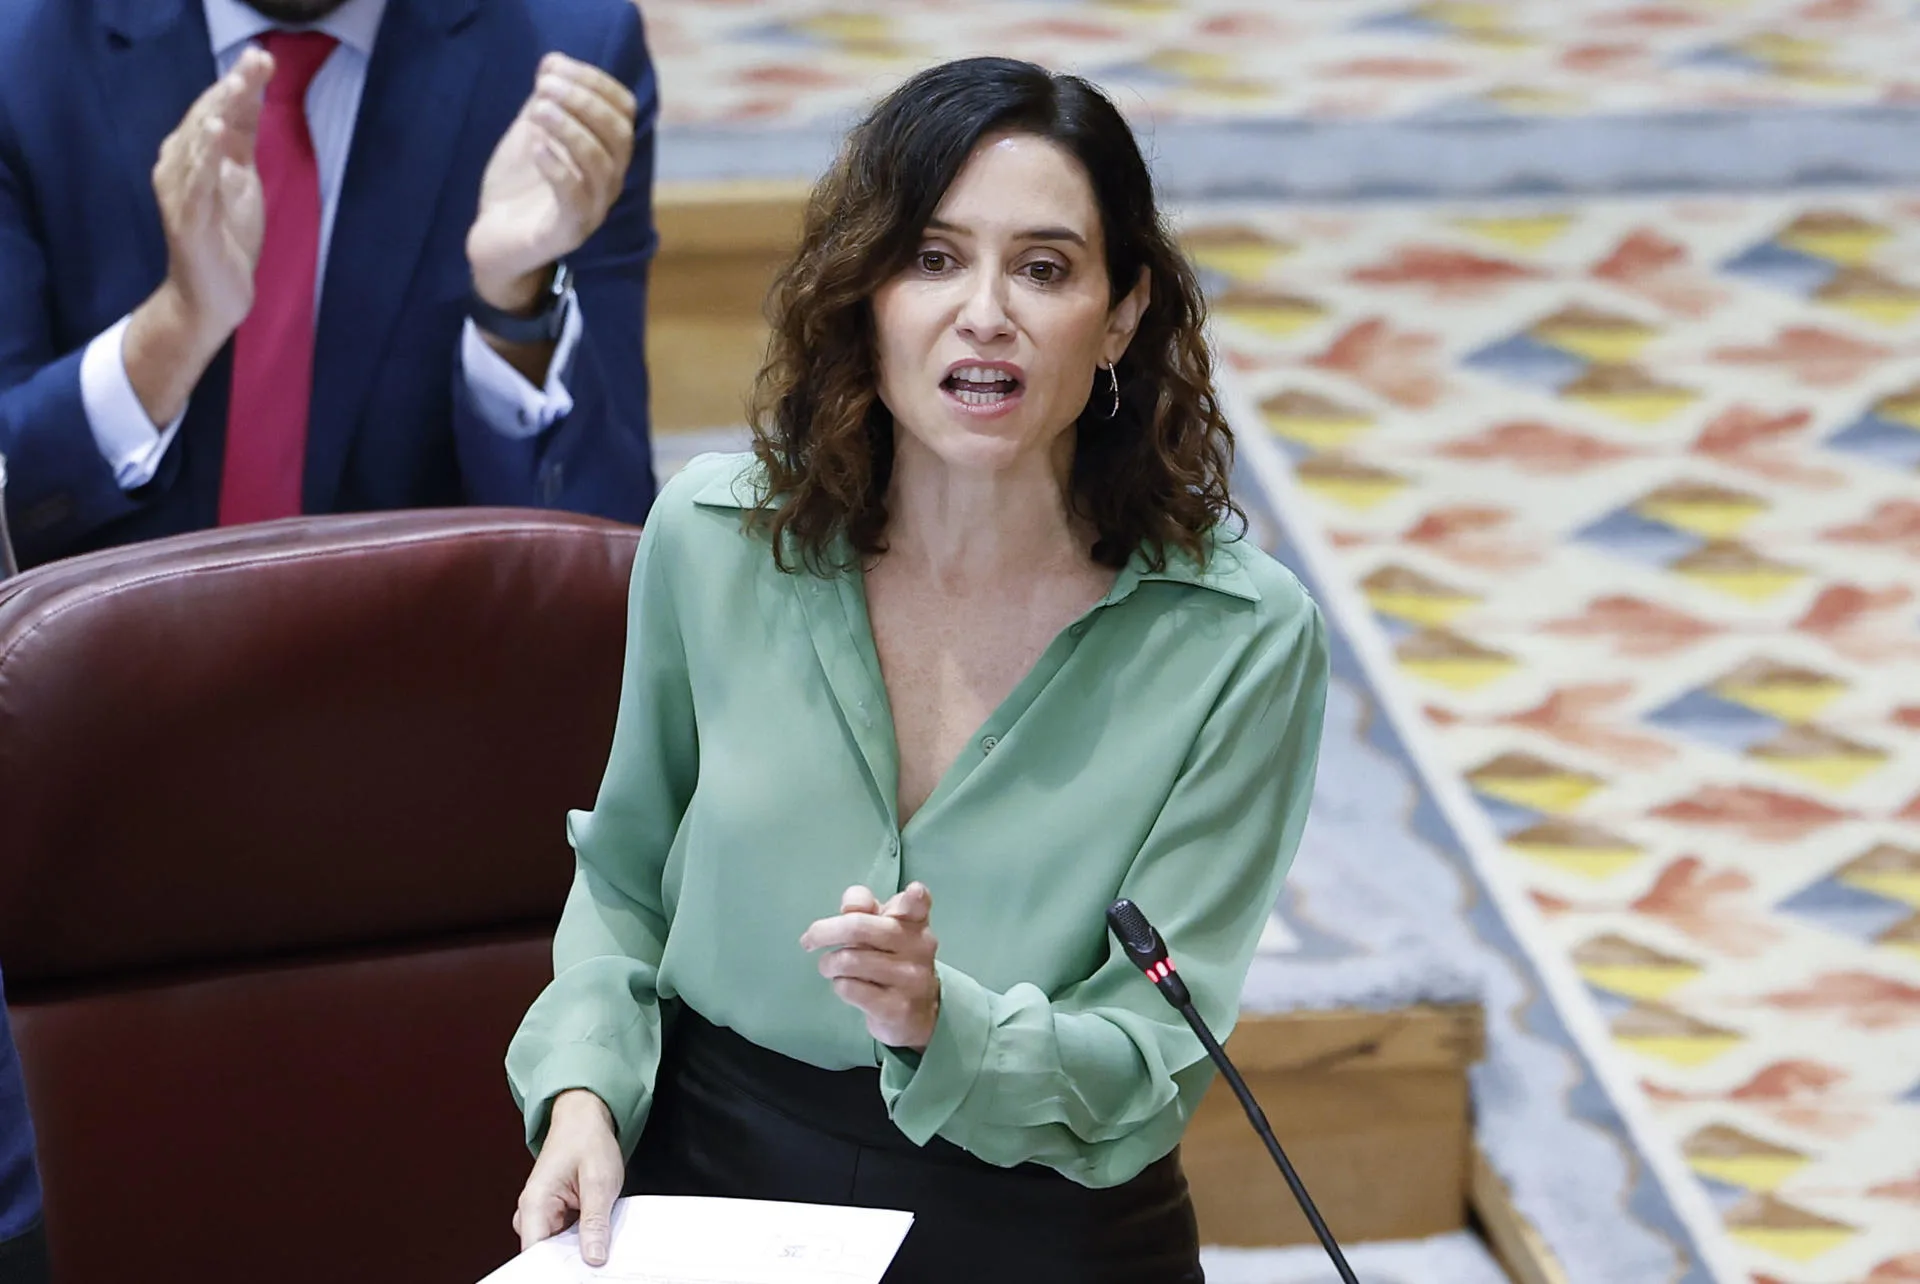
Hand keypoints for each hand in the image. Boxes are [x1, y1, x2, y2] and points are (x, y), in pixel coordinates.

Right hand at [150, 48, 271, 345]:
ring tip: (236, 83)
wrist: (215, 296)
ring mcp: (180, 192)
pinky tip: (212, 130)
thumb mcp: (241, 181)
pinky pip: (195, 181)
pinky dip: (203, 154)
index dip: (239, 84)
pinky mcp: (186, 219)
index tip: (264, 57)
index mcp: (196, 156)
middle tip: (258, 58)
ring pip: (198, 142)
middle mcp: (180, 166)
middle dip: (232, 87)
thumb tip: (247, 100)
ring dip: (218, 109)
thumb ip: (240, 143)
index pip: (218, 111)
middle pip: (206, 117)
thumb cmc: (227, 238)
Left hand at [467, 53, 636, 313]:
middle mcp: (608, 182)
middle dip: (584, 102)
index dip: (595, 82)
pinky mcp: (568, 234)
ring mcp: (592, 210)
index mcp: (606, 153)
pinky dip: (558, 169)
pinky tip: (536, 148)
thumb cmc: (518, 187)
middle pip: (619, 135)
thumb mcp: (531, 134)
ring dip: (571, 131)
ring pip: (601, 166)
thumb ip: (545, 103)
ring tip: (537, 110)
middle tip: (545, 86)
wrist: (494, 239)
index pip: (623, 110)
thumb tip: (552, 63)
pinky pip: (575, 200)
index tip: (555, 65)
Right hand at [513, 1088, 623, 1265]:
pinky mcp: (554, 1216)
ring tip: (603, 1247)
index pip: (534, 1255)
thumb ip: (595, 1221)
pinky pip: (566, 1240)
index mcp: (535, 1203)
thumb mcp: (599, 1181)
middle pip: (546, 1256)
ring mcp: (542, 1216)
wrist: (584, 1118)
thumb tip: (593, 1258)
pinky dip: (582, 1241)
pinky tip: (599, 1239)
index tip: (577, 1276)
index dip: (555, 1271)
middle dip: (572, 1263)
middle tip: (600, 1263)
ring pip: (557, 1250)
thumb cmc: (587, 1139)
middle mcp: (532, 1213)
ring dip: (579, 1252)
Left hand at [801, 883, 941, 1051]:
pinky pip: (850, 988)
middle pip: (859, 928)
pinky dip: (838, 985)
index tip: (914, 891)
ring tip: (830, 967)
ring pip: (849, 960)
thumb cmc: (890, 958)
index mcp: (914, 921)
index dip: (915, 896)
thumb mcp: (881, 927)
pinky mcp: (897, 1008)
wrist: (914, 1012)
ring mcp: (910, 978)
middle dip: (824, 932)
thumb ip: (865, 908)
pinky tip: (846, 985)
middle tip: (808, 940)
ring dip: (829, 964)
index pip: (919, 903)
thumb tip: (849, 906)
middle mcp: (918, 947)